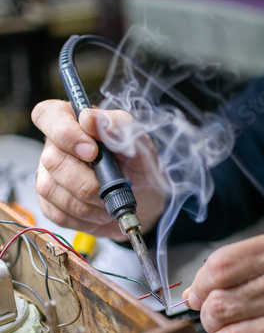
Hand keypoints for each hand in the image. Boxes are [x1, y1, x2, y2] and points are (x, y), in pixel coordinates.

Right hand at [32, 100, 166, 238]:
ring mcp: (49, 176)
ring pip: (50, 189)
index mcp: (74, 121)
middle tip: (111, 185)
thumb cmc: (139, 166)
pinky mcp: (50, 204)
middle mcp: (56, 147)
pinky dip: (84, 217)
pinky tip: (99, 211)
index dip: (64, 133)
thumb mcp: (139, 144)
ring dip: (87, 201)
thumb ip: (117, 126)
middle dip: (86, 180)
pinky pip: (57, 213)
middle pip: (52, 160)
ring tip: (108, 201)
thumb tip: (89, 118)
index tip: (91, 151)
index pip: (47, 115)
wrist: (145, 202)